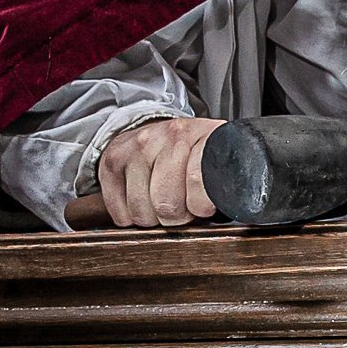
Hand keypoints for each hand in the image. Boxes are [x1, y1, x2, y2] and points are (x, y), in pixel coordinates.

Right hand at [94, 116, 226, 227]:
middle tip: (182, 207)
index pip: (198, 180)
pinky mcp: (113, 159)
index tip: (202, 209)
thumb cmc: (194, 154)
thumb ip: (226, 183)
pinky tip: (142, 200)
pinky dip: (130, 217)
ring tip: (162, 202)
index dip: (200, 206)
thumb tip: (233, 210)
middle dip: (177, 217)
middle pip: (167, 203)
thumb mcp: (218, 161)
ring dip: (153, 218)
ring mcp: (139, 145)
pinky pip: (120, 212)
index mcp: (204, 135)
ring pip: (141, 211)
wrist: (160, 129)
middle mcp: (170, 135)